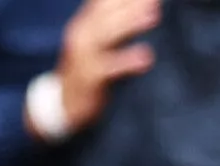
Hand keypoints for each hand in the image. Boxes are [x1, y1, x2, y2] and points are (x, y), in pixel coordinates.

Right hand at [55, 0, 161, 127]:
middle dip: (131, 4)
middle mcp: (82, 34)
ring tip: (154, 16)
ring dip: (131, 24)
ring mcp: (84, 55)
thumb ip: (113, 22)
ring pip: (107, 34)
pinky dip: (128, 61)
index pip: (104, 1)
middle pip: (108, 13)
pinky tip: (146, 58)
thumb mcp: (95, 40)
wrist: (64, 101)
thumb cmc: (87, 67)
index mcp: (85, 22)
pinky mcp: (89, 76)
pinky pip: (110, 67)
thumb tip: (140, 7)